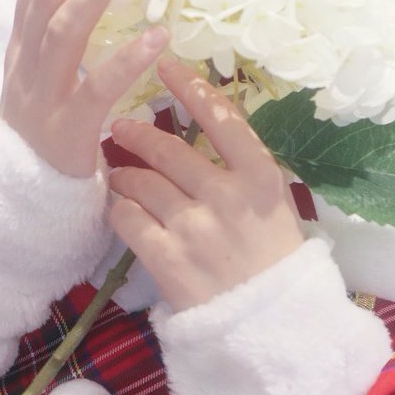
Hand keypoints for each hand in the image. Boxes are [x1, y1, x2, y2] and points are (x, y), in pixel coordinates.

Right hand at [0, 0, 168, 177]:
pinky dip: (126, 61)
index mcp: (20, 47)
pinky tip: (157, 38)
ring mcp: (40, 97)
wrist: (21, 202)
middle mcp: (24, 65)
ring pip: (63, 32)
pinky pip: (95, 91)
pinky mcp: (64, 132)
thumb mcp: (43, 76)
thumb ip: (60, 33)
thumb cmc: (45, 132)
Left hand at [108, 56, 304, 310]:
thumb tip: (208, 124)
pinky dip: (120, 210)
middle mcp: (227, 197)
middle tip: (120, 126)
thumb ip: (245, 168)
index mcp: (261, 178)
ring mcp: (194, 228)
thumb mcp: (277, 206)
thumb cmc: (276, 262)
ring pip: (142, 182)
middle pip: (169, 149)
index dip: (190, 87)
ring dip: (124, 173)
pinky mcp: (167, 259)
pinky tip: (120, 209)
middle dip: (138, 134)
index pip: (221, 118)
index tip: (167, 66)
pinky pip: (127, 219)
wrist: (273, 328)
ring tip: (118, 173)